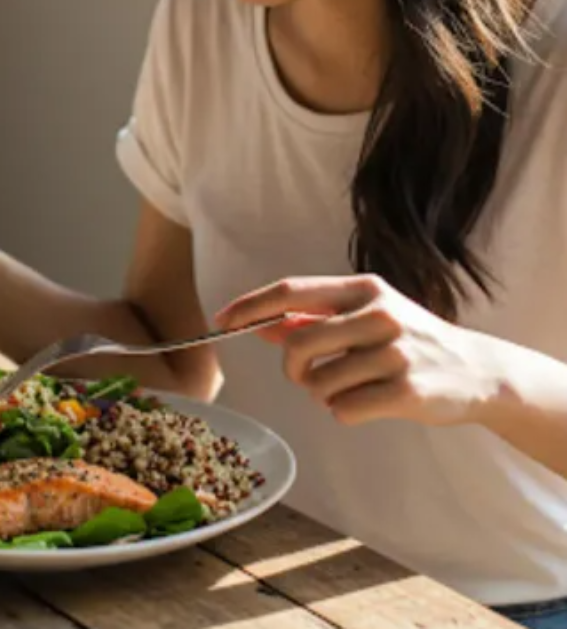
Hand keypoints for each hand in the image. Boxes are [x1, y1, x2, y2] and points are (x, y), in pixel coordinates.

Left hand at [213, 274, 502, 426]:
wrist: (477, 371)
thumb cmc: (406, 341)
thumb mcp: (363, 316)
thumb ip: (312, 318)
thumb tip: (258, 323)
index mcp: (363, 288)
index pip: (291, 291)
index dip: (251, 305)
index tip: (222, 319)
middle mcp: (379, 313)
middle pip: (298, 341)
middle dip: (292, 366)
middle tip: (305, 375)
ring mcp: (395, 352)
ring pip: (319, 381)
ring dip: (322, 393)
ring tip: (350, 387)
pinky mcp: (407, 390)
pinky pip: (343, 409)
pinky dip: (344, 412)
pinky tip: (368, 402)